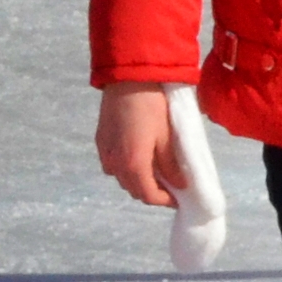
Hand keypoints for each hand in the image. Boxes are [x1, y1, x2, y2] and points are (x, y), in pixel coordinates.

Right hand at [95, 81, 183, 206]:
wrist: (128, 80)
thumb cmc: (152, 107)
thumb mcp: (167, 138)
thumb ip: (171, 166)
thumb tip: (181, 185)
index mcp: (132, 165)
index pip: (147, 196)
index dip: (164, 201)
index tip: (178, 198)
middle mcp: (114, 164)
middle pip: (133, 189)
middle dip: (152, 192)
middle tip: (170, 186)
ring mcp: (104, 153)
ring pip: (121, 178)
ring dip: (138, 181)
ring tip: (156, 172)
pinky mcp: (100, 141)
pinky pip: (112, 165)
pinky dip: (126, 168)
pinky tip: (139, 158)